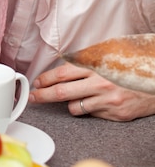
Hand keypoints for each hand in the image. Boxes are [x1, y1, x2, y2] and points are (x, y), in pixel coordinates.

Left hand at [29, 62, 154, 120]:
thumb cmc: (133, 63)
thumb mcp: (109, 52)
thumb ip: (88, 58)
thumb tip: (64, 62)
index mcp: (97, 64)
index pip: (63, 73)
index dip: (46, 79)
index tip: (37, 83)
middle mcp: (100, 83)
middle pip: (63, 92)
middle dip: (44, 96)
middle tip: (33, 98)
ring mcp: (108, 100)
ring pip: (75, 107)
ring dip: (70, 103)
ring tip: (76, 96)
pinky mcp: (116, 114)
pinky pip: (92, 114)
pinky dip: (89, 109)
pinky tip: (97, 101)